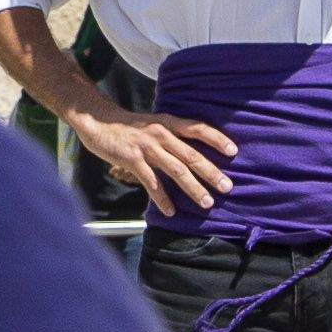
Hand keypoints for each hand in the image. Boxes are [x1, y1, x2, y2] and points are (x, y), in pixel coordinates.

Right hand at [70, 106, 238, 217]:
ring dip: (193, 188)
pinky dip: (162, 199)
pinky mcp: (131, 159)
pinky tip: (171, 211)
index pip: (198, 128)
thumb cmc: (130, 126)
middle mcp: (161, 133)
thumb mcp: (155, 124)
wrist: (98, 121)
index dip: (217, 139)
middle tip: (228, 187)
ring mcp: (146, 147)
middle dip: (211, 172)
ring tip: (207, 202)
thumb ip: (173, 136)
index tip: (234, 151)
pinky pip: (151, 182)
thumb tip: (195, 153)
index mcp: (168, 123)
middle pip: (191, 155)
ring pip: (176, 170)